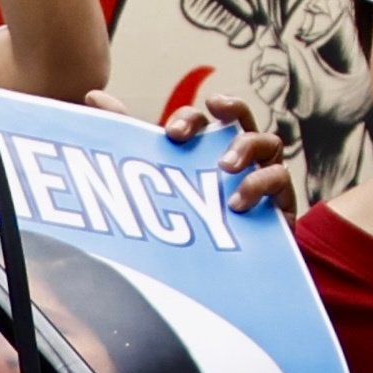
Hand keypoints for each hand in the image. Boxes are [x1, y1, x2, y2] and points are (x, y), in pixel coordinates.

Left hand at [94, 87, 296, 214]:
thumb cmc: (184, 220)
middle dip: (230, 111)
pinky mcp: (278, 202)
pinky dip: (260, 183)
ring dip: (245, 148)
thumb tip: (92, 96)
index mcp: (205, 148)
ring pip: (268, 141)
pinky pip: (280, 178)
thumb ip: (126, 137)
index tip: (173, 134)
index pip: (203, 118)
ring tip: (224, 169)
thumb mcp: (152, 178)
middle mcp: (237, 155)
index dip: (191, 118)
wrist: (211, 276)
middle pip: (242, 117)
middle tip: (211, 129)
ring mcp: (261, 175)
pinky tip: (237, 202)